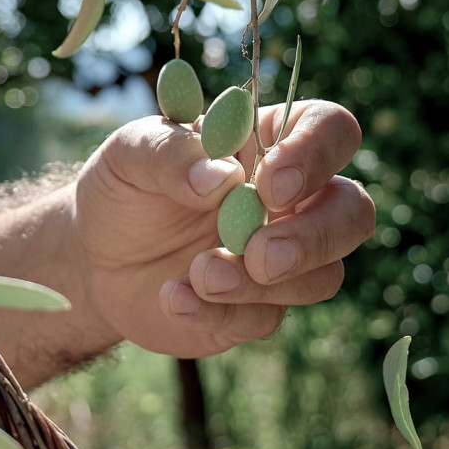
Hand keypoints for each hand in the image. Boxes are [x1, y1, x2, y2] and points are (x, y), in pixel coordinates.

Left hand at [70, 100, 375, 357]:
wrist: (94, 257)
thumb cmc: (124, 188)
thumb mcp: (130, 154)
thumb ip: (170, 154)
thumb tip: (220, 178)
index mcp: (269, 141)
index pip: (332, 129)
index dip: (317, 153)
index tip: (270, 184)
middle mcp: (292, 199)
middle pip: (354, 212)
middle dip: (315, 237)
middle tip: (259, 253)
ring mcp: (283, 257)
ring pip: (323, 276)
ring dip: (261, 283)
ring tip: (198, 275)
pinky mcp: (259, 309)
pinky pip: (266, 319)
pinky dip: (220, 313)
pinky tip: (174, 298)